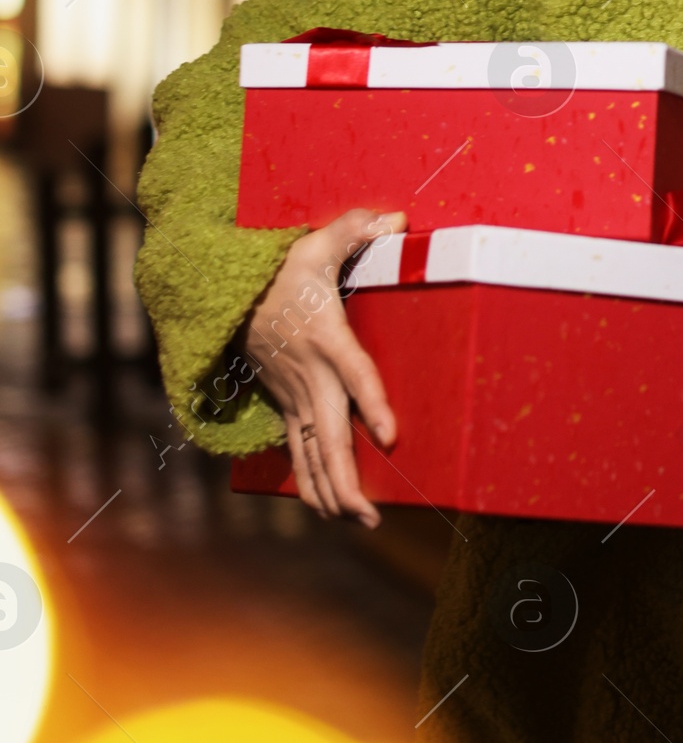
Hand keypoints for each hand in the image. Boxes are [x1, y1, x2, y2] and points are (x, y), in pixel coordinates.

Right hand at [242, 207, 405, 526]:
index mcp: (326, 339)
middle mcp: (309, 376)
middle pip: (329, 436)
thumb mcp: (316, 242)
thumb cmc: (279, 268)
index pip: (354, 374)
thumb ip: (355, 230)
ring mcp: (294, 395)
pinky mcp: (285, 403)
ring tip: (357, 523)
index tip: (390, 436)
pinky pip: (297, 450)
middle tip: (372, 518)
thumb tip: (397, 219)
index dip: (372, 403)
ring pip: (311, 454)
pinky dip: (310, 481)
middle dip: (348, 481)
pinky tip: (326, 508)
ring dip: (330, 492)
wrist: (225, 292)